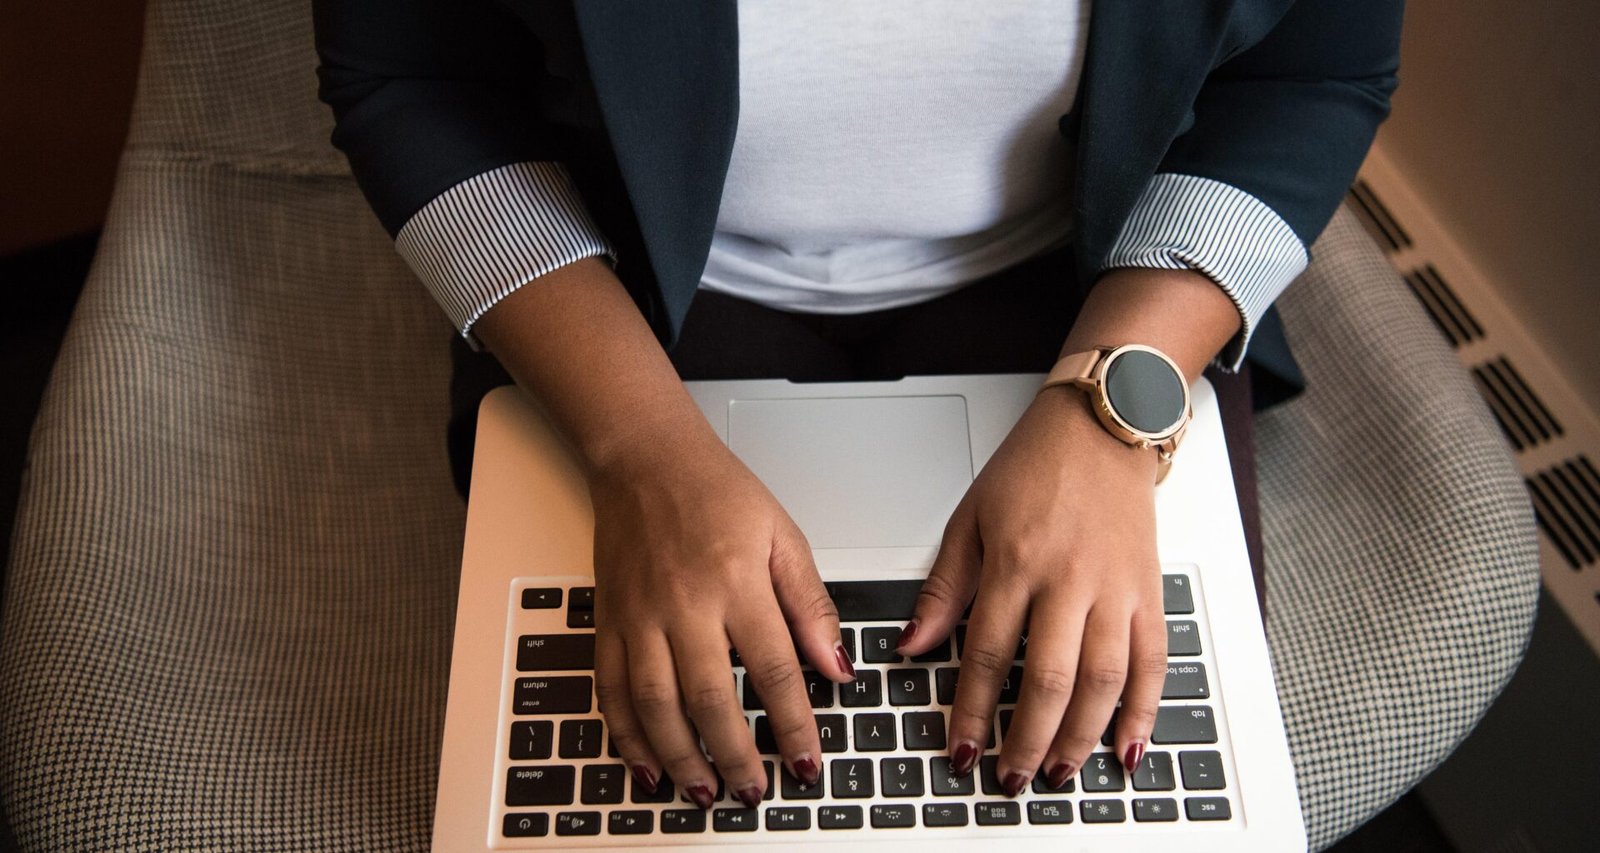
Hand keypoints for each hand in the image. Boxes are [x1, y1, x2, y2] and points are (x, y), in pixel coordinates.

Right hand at [588, 431, 854, 808]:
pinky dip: (625, 733)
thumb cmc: (716, 491)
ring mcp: (640, 615)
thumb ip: (811, 605)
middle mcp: (685, 603)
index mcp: (737, 581)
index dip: (794, 725)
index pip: (773, 670)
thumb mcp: (784, 536)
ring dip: (680, 757)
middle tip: (754, 792)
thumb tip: (837, 665)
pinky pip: (611, 688)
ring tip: (704, 791)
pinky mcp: (609, 620)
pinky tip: (645, 764)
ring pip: (657, 704)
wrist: (645, 458)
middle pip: (711, 698)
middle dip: (736, 756)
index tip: (807, 762)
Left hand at [895, 388, 1168, 794]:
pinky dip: (1144, 710)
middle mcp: (1069, 579)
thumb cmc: (1034, 467)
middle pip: (1048, 679)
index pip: (988, 653)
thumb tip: (913, 645)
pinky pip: (1154, 661)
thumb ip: (944, 588)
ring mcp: (1116, 588)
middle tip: (1009, 776)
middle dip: (1027, 739)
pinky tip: (1128, 746)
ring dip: (1080, 737)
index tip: (963, 746)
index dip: (973, 709)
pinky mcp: (1149, 590)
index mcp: (1016, 561)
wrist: (1102, 425)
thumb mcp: (970, 518)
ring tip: (1058, 772)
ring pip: (1102, 680)